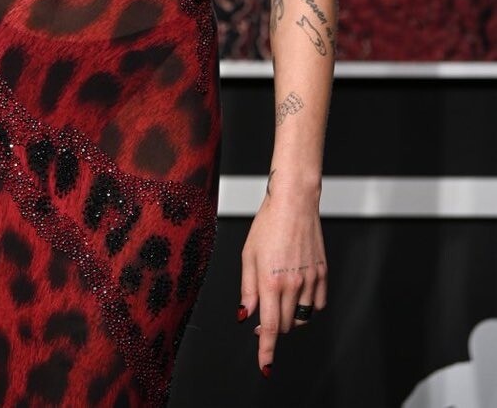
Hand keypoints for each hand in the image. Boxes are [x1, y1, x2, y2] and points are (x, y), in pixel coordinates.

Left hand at [238, 187, 326, 375]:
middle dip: (273, 327)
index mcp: (270, 281)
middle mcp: (292, 284)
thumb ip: (247, 288)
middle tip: (263, 316)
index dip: (267, 350)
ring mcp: (310, 280)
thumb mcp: (248, 255)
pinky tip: (297, 293)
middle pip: (286, 325)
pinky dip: (307, 307)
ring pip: (302, 318)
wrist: (294, 203)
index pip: (270, 327)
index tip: (265, 366)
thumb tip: (246, 314)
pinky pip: (317, 304)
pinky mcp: (322, 274)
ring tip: (280, 300)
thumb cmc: (267, 224)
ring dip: (290, 318)